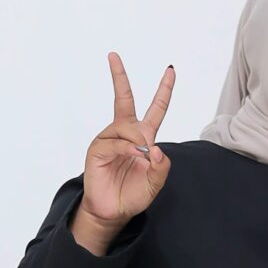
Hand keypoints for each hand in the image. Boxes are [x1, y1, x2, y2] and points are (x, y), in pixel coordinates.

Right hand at [72, 53, 174, 251]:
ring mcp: (109, 139)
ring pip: (127, 126)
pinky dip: (127, 148)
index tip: (170, 70)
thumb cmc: (133, 194)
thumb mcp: (156, 182)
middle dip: (119, 77)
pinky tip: (132, 156)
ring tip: (141, 156)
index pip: (156, 109)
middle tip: (113, 55)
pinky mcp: (97, 148)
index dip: (164, 90)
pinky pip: (116, 141)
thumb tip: (154, 147)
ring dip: (138, 139)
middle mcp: (125, 134)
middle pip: (124, 99)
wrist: (113, 212)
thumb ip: (162, 165)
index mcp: (143, 138)